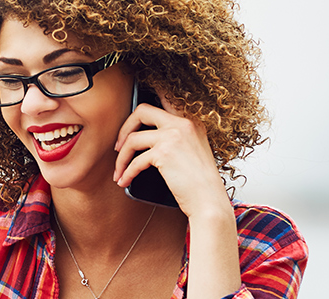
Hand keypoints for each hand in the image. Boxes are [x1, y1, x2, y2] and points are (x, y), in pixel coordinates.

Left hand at [112, 99, 230, 218]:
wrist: (209, 201)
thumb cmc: (199, 182)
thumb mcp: (192, 150)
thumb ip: (174, 137)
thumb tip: (144, 134)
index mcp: (191, 121)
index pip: (167, 97)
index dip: (148, 96)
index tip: (133, 108)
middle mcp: (183, 124)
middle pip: (142, 111)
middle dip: (124, 128)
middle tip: (119, 147)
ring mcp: (173, 136)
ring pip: (132, 138)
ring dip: (121, 158)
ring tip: (119, 171)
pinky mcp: (164, 153)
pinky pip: (135, 160)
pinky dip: (126, 172)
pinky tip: (124, 181)